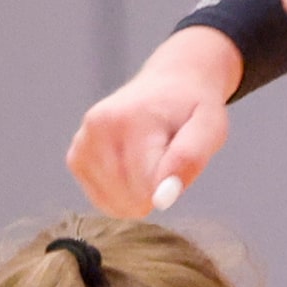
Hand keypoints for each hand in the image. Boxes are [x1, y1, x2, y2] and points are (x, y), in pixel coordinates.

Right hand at [69, 27, 241, 215]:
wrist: (170, 82)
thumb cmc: (192, 108)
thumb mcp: (210, 127)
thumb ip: (190, 159)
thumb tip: (161, 200)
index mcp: (132, 119)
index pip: (148, 188)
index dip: (171, 185)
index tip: (180, 157)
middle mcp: (99, 128)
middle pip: (130, 199)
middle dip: (156, 190)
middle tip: (167, 154)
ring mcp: (83, 142)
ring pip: (114, 204)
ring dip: (139, 192)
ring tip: (151, 156)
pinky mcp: (76, 157)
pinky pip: (102, 200)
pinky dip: (122, 194)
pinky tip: (134, 165)